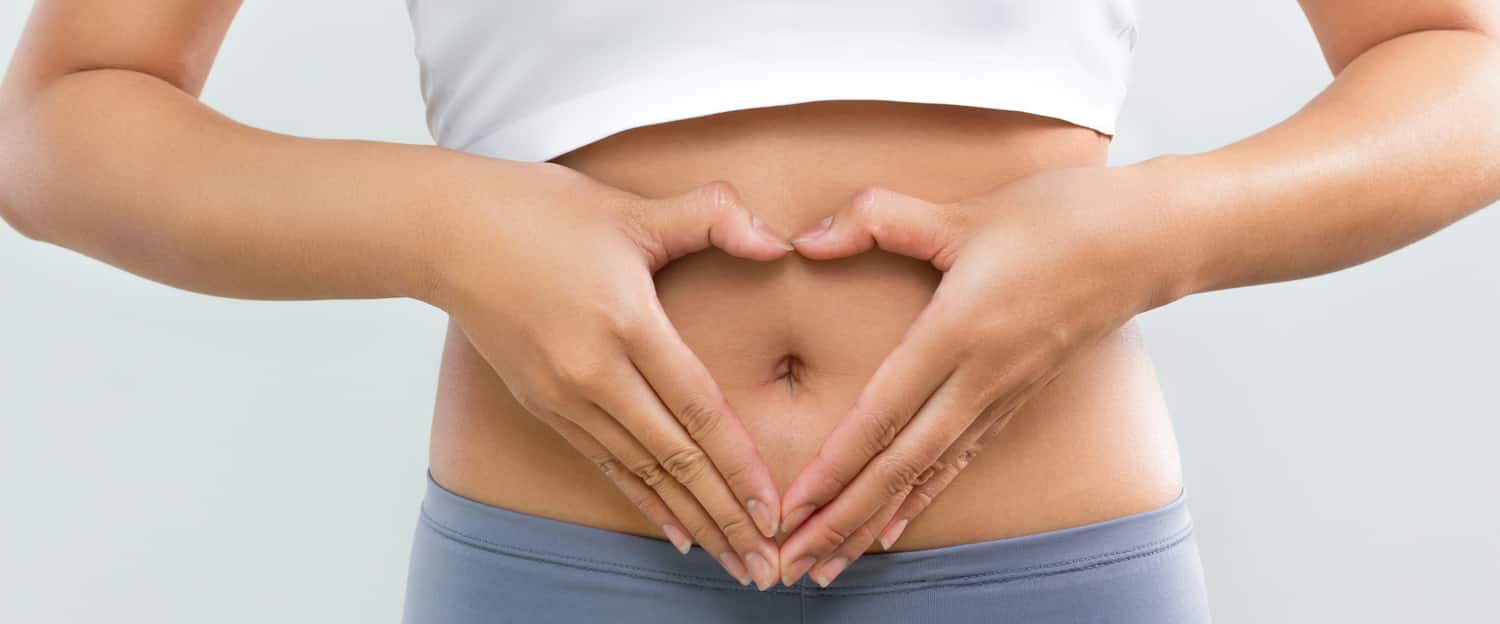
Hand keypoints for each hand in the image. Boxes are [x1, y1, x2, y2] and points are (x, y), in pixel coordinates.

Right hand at [429, 161, 793, 589]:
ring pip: (642, 473)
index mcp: (626, 322)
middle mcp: (594, 373)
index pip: (697, 408)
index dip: (739, 464)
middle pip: (675, 458)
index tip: (775, 510)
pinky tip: (677, 532)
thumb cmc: (541, 211)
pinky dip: (645, 501)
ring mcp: (564, 396)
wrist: (446, 233)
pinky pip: (605, 464)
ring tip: (733, 562)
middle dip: (726, 515)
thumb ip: (713, 216)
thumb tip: (779, 239)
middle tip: (767, 566)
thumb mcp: (631, 209)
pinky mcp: (543, 405)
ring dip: (692, 520)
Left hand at [775, 165, 1182, 586]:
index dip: (835, 466)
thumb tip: (805, 238)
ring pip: (927, 474)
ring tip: (830, 563)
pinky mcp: (1018, 397)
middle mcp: (981, 379)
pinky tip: (893, 526)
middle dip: (842, 519)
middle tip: (794, 564)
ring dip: (874, 521)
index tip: (794, 507)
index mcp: (959, 333)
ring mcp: (1003, 394)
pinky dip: (922, 497)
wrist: (1154, 239)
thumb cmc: (1064, 217)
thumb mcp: (964, 211)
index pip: (884, 415)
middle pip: (900, 465)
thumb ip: (878, 218)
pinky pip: (960, 460)